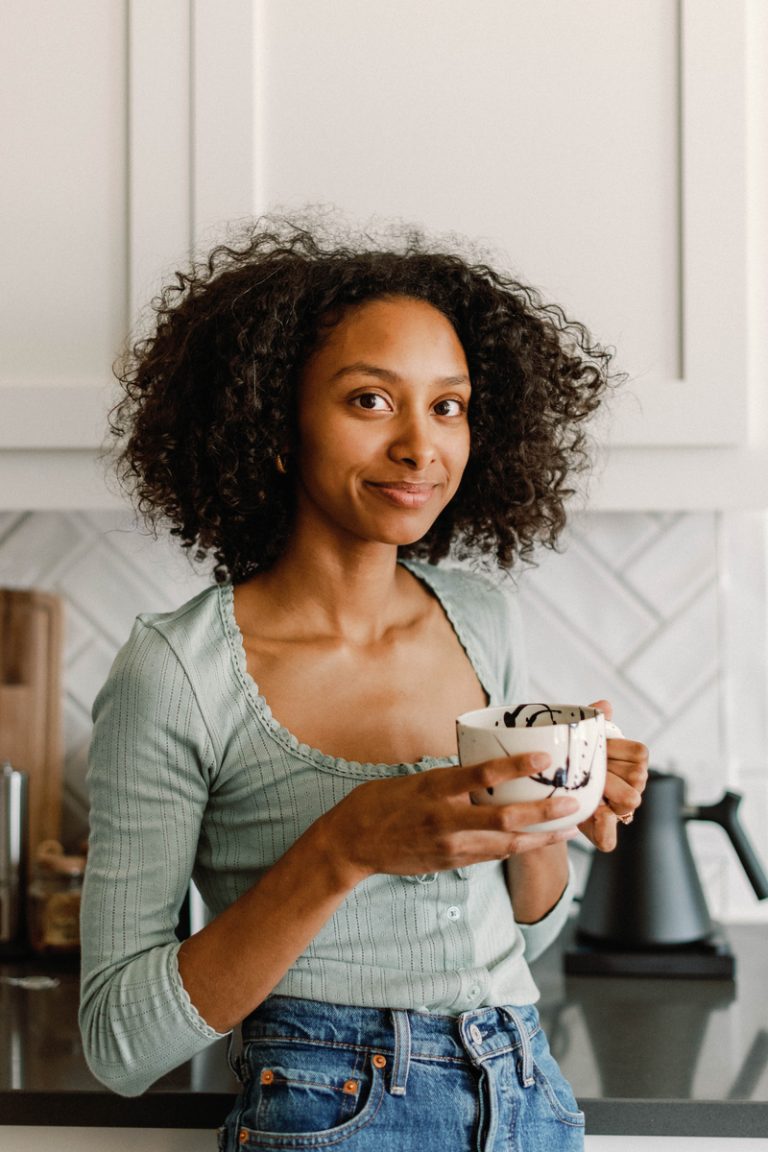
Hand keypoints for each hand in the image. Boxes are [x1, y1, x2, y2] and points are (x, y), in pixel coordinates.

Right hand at [324, 753, 580, 883]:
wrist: (352, 844)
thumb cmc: (379, 802)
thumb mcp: (413, 779)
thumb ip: (449, 778)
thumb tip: (483, 769)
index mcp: (435, 789)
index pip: (482, 775)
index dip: (516, 766)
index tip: (544, 758)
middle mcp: (446, 819)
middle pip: (505, 819)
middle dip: (544, 812)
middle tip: (573, 803)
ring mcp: (450, 845)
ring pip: (506, 844)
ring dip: (541, 836)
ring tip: (568, 826)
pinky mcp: (451, 862)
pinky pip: (492, 854)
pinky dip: (517, 846)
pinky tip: (537, 841)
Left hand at [577, 698, 648, 851]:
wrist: (555, 793)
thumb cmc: (577, 761)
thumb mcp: (583, 741)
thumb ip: (593, 722)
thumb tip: (605, 706)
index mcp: (631, 761)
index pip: (640, 752)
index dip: (618, 749)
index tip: (600, 748)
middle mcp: (633, 785)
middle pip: (638, 775)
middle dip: (611, 772)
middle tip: (589, 770)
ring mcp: (622, 810)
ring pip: (630, 800)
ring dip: (607, 792)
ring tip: (586, 786)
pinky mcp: (604, 833)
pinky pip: (610, 837)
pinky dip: (604, 829)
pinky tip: (595, 816)